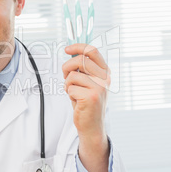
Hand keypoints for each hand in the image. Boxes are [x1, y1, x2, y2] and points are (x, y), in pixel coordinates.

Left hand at [62, 43, 110, 171]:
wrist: (92, 125)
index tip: (67, 49)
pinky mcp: (91, 97)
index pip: (92, 51)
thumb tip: (71, 52)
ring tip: (73, 92)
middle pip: (80, 60)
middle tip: (65, 76)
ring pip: (72, 75)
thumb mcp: (87, 82)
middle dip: (67, 67)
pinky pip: (70, 88)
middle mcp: (105, 78)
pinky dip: (69, 94)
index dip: (78, 47)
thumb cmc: (86, 102)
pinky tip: (76, 101)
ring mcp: (99, 87)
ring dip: (67, 84)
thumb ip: (83, 69)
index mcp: (105, 72)